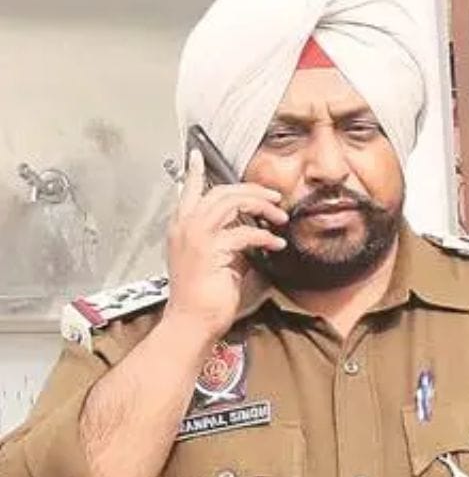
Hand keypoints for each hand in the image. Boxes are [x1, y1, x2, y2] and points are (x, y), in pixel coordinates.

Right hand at [163, 150, 287, 339]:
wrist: (192, 321)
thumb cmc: (203, 294)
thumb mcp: (214, 258)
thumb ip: (226, 238)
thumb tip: (250, 228)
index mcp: (180, 228)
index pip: (187, 191)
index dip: (193, 172)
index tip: (197, 155)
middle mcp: (184, 228)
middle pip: (220, 192)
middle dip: (252, 190)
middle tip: (273, 197)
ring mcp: (196, 238)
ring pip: (232, 203)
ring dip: (261, 207)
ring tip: (279, 217)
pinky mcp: (212, 251)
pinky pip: (245, 233)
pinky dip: (265, 237)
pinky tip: (276, 245)